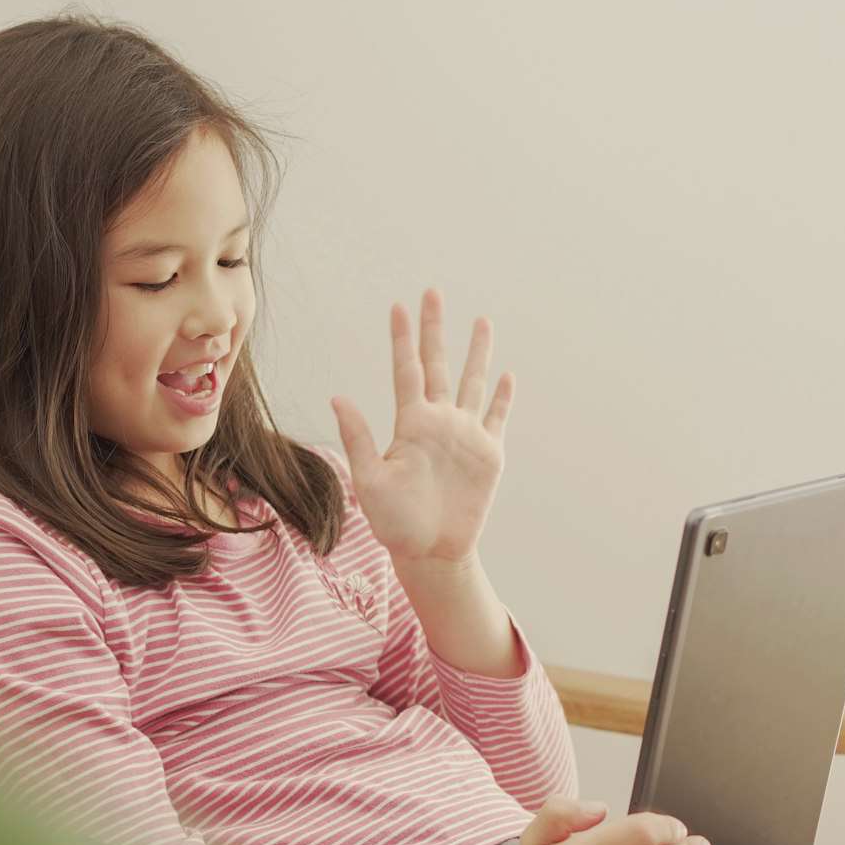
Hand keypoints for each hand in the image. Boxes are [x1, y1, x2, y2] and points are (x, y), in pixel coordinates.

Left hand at [330, 288, 513, 567]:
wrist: (431, 551)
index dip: (403, 338)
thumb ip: (359, 437)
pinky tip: (507, 376)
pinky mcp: (489, 454)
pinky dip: (503, 397)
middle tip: (432, 292)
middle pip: (438, 364)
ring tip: (481, 321)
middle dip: (436, 329)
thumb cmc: (394, 522)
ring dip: (476, 353)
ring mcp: (466, 435)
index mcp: (410, 424)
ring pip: (472, 382)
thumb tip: (337, 397)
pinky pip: (497, 417)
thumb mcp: (369, 480)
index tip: (398, 305)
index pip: (406, 370)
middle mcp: (439, 422)